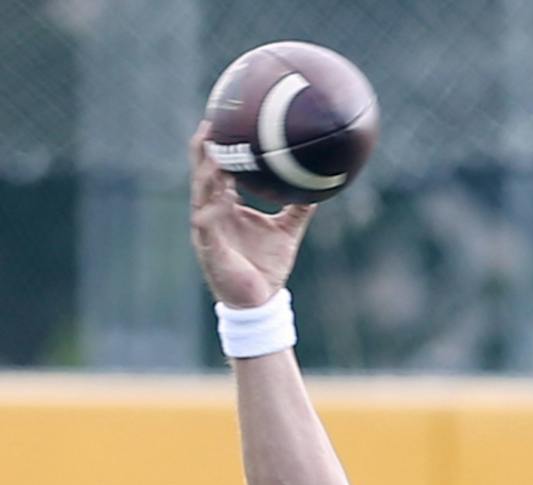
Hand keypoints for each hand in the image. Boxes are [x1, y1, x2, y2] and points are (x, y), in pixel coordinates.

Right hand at [189, 122, 315, 308]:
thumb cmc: (267, 265)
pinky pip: (208, 224)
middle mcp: (211, 213)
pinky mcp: (209, 248)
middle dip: (202, 151)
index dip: (215, 148)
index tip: (220, 121)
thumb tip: (317, 187)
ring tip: (215, 155)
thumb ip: (298, 209)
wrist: (260, 300)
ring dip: (207, 175)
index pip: (215, 171)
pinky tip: (224, 196)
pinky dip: (215, 209)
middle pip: (201, 176)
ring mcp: (207, 230)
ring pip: (201, 196)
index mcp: (225, 206)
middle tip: (210, 125)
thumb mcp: (287, 231)